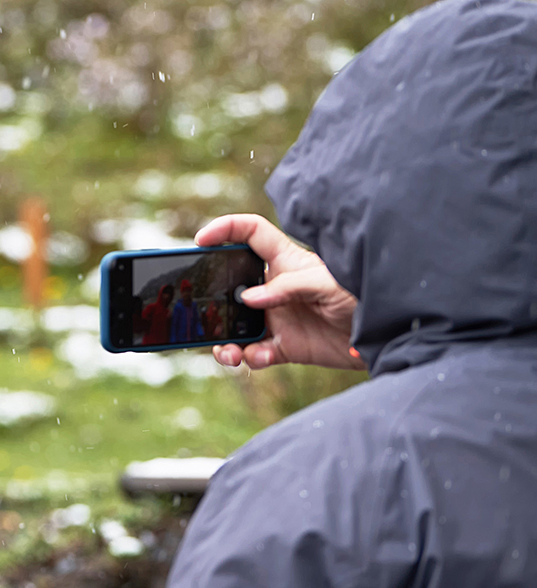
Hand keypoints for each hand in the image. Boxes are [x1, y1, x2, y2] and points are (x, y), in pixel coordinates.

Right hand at [195, 215, 360, 370]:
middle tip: (201, 312)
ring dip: (224, 339)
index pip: (249, 234)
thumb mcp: (328, 282)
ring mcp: (277, 318)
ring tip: (228, 352)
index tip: (201, 240)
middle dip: (210, 298)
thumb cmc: (364, 296)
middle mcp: (275, 289)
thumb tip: (247, 299)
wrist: (387, 337)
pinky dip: (250, 358)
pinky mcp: (284, 346)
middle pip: (230, 286)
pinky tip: (258, 358)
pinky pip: (255, 353)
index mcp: (285, 262)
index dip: (225, 229)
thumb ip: (287, 287)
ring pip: (235, 326)